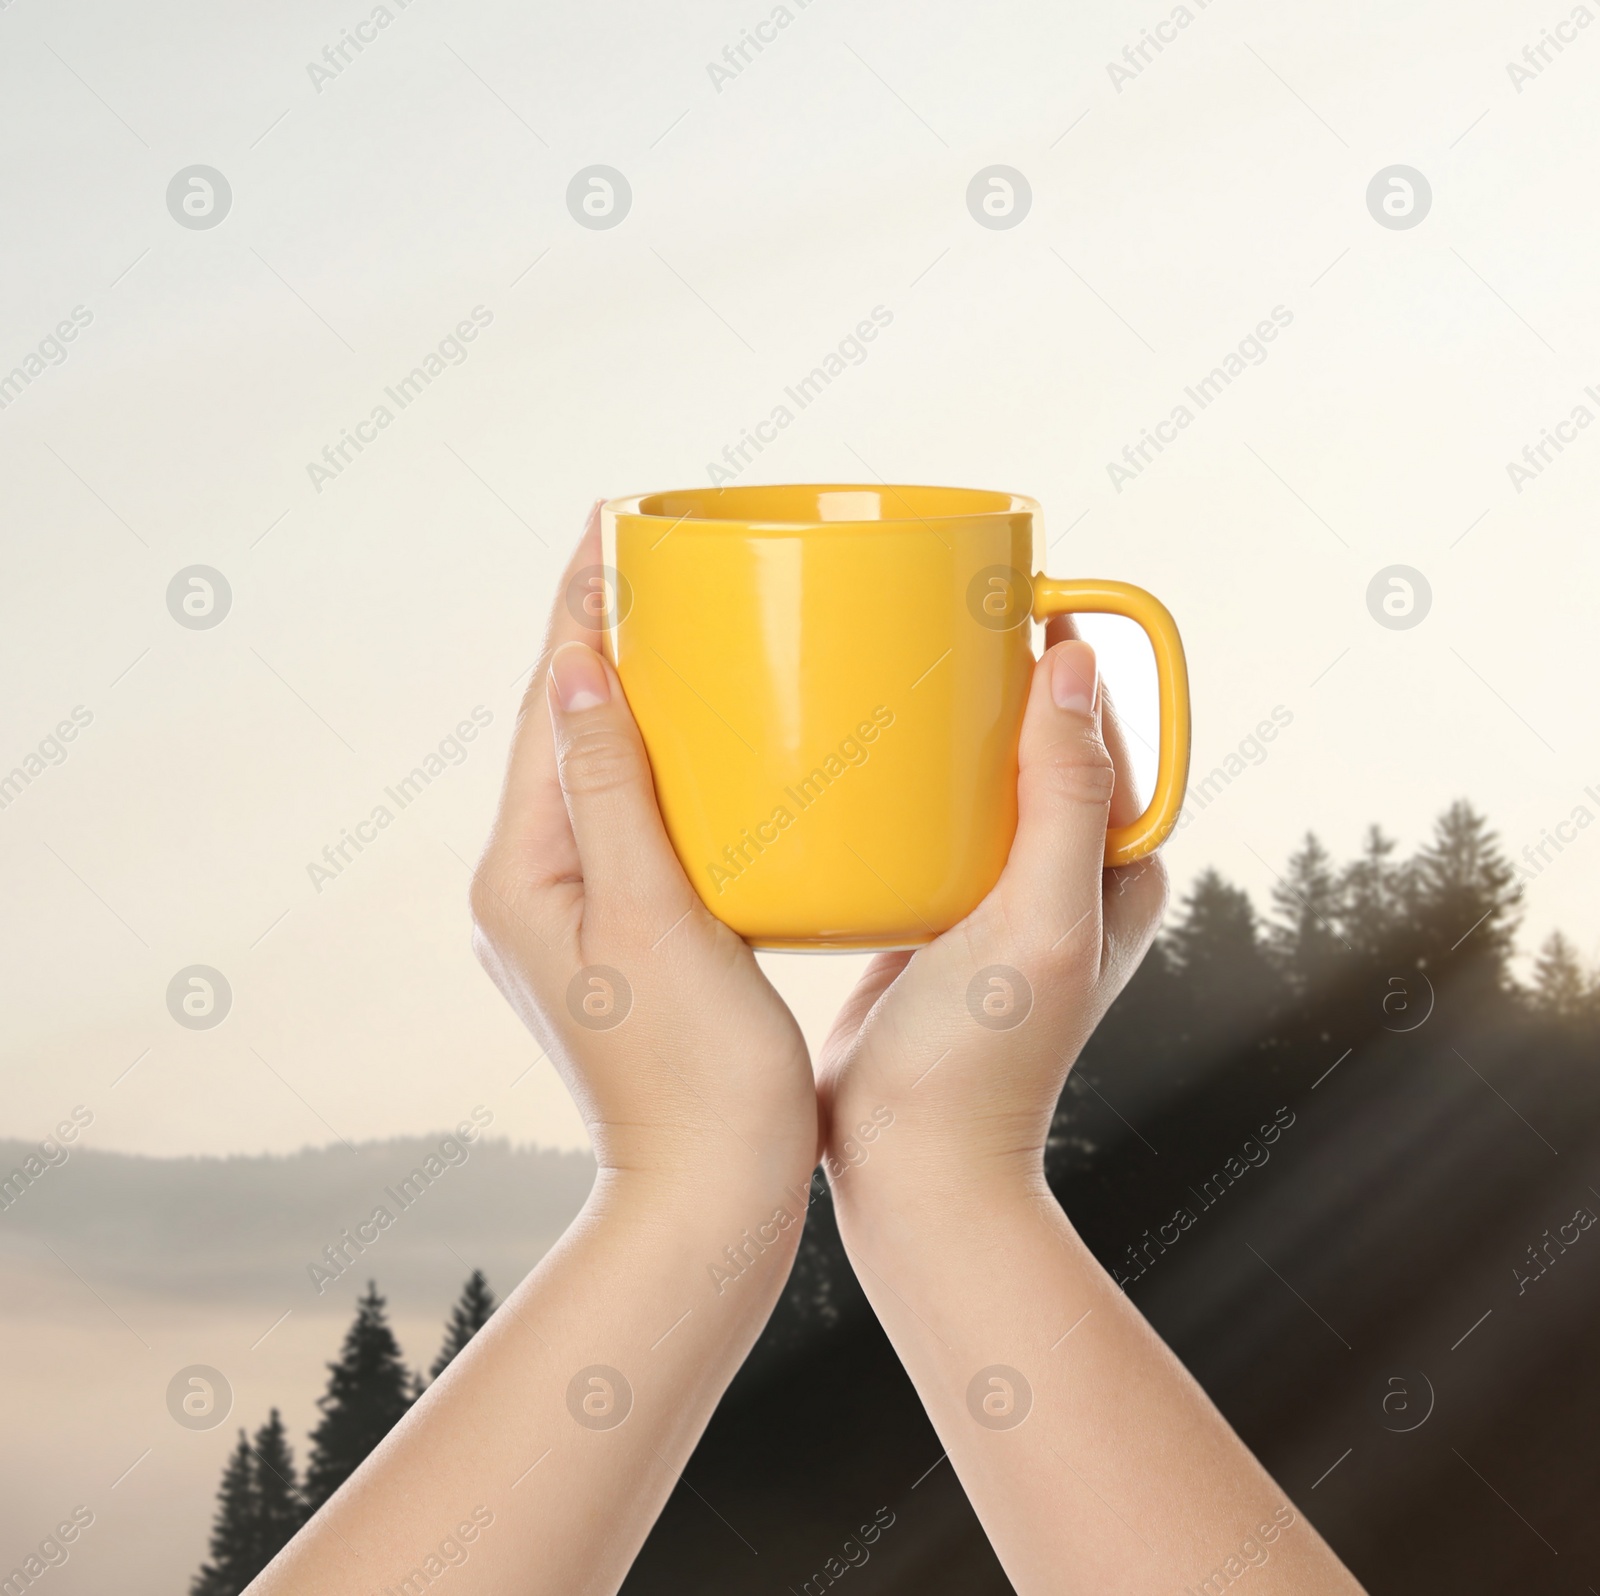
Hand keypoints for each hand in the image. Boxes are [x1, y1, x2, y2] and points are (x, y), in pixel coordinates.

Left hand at [257, 507, 825, 1595]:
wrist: (712, 1200)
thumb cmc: (695, 1081)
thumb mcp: (655, 922)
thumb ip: (616, 794)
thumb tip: (587, 671)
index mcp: (524, 874)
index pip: (548, 709)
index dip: (578, 612)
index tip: (611, 527)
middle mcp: (535, 886)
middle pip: (568, 728)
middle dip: (604, 637)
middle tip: (655, 554)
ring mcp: (579, 912)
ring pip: (605, 769)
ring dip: (638, 694)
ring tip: (685, 618)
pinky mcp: (629, 934)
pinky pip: (639, 816)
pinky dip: (671, 761)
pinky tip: (719, 738)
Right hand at [817, 619, 1165, 1200]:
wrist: (913, 1167)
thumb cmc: (986, 1064)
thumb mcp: (1041, 924)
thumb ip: (1067, 801)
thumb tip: (1075, 666)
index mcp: (1116, 868)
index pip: (1103, 728)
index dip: (1064, 652)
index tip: (1002, 589)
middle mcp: (1063, 873)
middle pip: (1032, 739)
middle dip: (988, 672)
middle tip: (921, 614)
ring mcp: (994, 893)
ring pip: (970, 774)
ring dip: (933, 720)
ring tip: (875, 663)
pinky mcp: (930, 911)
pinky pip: (920, 820)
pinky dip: (891, 779)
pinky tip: (841, 753)